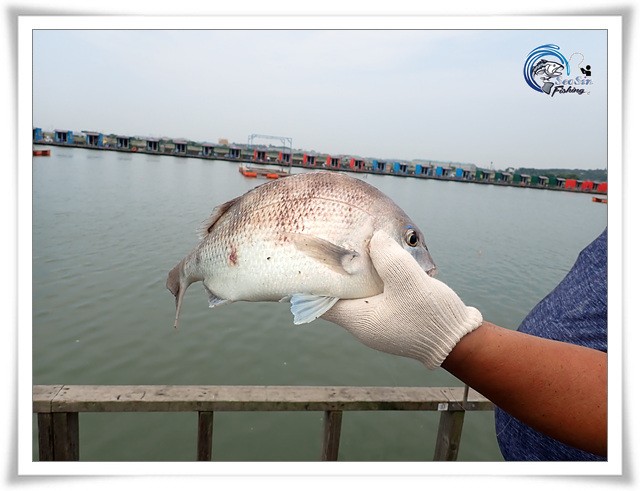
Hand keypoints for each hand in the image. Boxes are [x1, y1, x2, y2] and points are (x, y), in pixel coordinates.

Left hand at [322, 230, 482, 368]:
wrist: (459, 340)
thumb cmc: (430, 317)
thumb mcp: (408, 280)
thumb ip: (388, 256)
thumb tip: (374, 238)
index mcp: (358, 319)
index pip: (321, 302)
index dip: (313, 282)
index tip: (309, 261)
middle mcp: (364, 324)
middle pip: (339, 295)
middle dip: (337, 272)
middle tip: (335, 247)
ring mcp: (379, 322)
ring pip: (359, 293)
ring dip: (359, 274)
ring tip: (359, 249)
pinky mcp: (394, 317)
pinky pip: (376, 295)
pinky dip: (375, 279)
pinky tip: (383, 262)